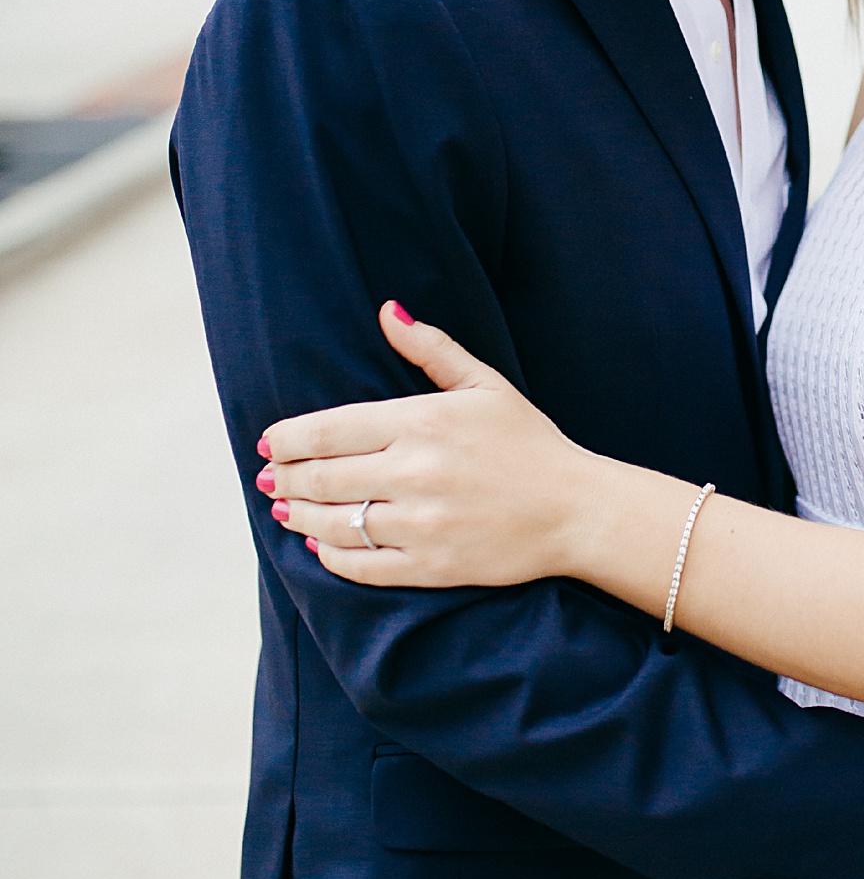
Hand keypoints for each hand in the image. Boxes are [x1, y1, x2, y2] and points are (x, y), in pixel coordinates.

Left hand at [265, 304, 610, 590]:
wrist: (577, 510)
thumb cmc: (530, 444)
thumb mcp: (487, 386)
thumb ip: (432, 349)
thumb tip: (387, 311)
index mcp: (424, 422)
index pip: (325, 430)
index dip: (286, 439)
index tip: (271, 443)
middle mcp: (415, 473)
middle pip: (319, 478)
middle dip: (285, 477)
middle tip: (273, 477)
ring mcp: (421, 524)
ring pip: (330, 523)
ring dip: (297, 515)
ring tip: (287, 508)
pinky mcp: (429, 566)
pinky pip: (358, 565)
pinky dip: (328, 554)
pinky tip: (321, 543)